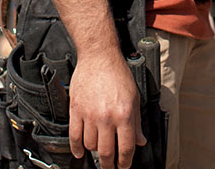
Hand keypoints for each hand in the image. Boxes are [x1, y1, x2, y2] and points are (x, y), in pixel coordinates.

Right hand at [69, 51, 145, 168]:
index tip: (123, 167)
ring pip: (90, 146)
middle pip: (106, 152)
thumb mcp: (134, 98)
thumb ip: (137, 122)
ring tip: (98, 152)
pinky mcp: (76, 110)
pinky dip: (76, 148)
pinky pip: (74, 136)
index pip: (125, 148)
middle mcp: (107, 117)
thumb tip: (140, 141)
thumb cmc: (118, 74)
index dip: (125, 162)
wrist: (99, 57)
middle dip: (109, 164)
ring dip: (95, 153)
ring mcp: (89, 115)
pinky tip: (80, 152)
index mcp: (124, 114)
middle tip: (110, 167)